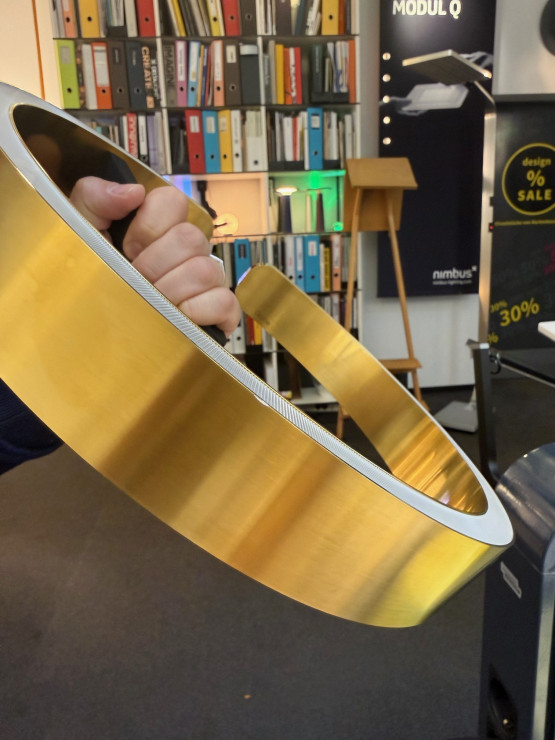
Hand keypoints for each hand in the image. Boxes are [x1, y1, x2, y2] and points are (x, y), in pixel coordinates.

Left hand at [69, 177, 240, 336]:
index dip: (148, 226)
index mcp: (158, 227)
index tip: (126, 248)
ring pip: (208, 270)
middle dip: (155, 264)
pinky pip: (227, 302)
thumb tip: (133, 191)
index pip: (173, 201)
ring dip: (172, 290)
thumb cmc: (91, 281)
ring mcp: (207, 281)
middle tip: (136, 281)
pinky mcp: (220, 312)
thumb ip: (93, 199)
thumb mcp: (79, 234)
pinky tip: (179, 318)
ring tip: (151, 304)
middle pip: (192, 238)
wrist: (93, 331)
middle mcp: (187, 250)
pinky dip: (200, 311)